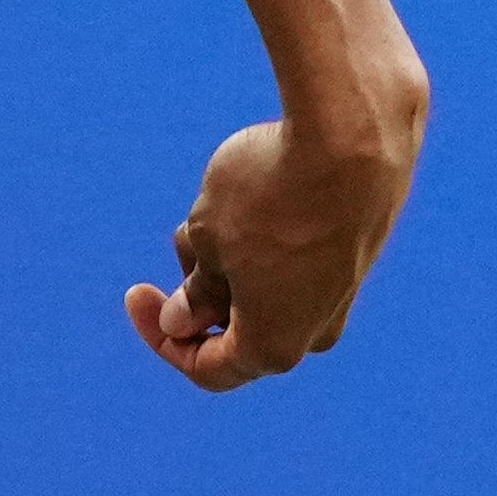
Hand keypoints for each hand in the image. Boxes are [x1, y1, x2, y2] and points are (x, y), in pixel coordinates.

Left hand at [123, 100, 412, 391]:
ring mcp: (345, 289)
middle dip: (200, 286)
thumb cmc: (270, 190)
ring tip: (224, 199)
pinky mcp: (360, 247)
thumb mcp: (208, 238)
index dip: (162, 338)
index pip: (207, 367)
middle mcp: (317, 328)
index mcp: (273, 345)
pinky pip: (299, 255)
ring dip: (232, 252)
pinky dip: (271, 233)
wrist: (354, 128)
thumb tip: (182, 321)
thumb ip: (196, 289)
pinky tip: (260, 185)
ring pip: (267, 284)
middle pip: (238, 324)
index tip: (136, 294)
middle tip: (187, 233)